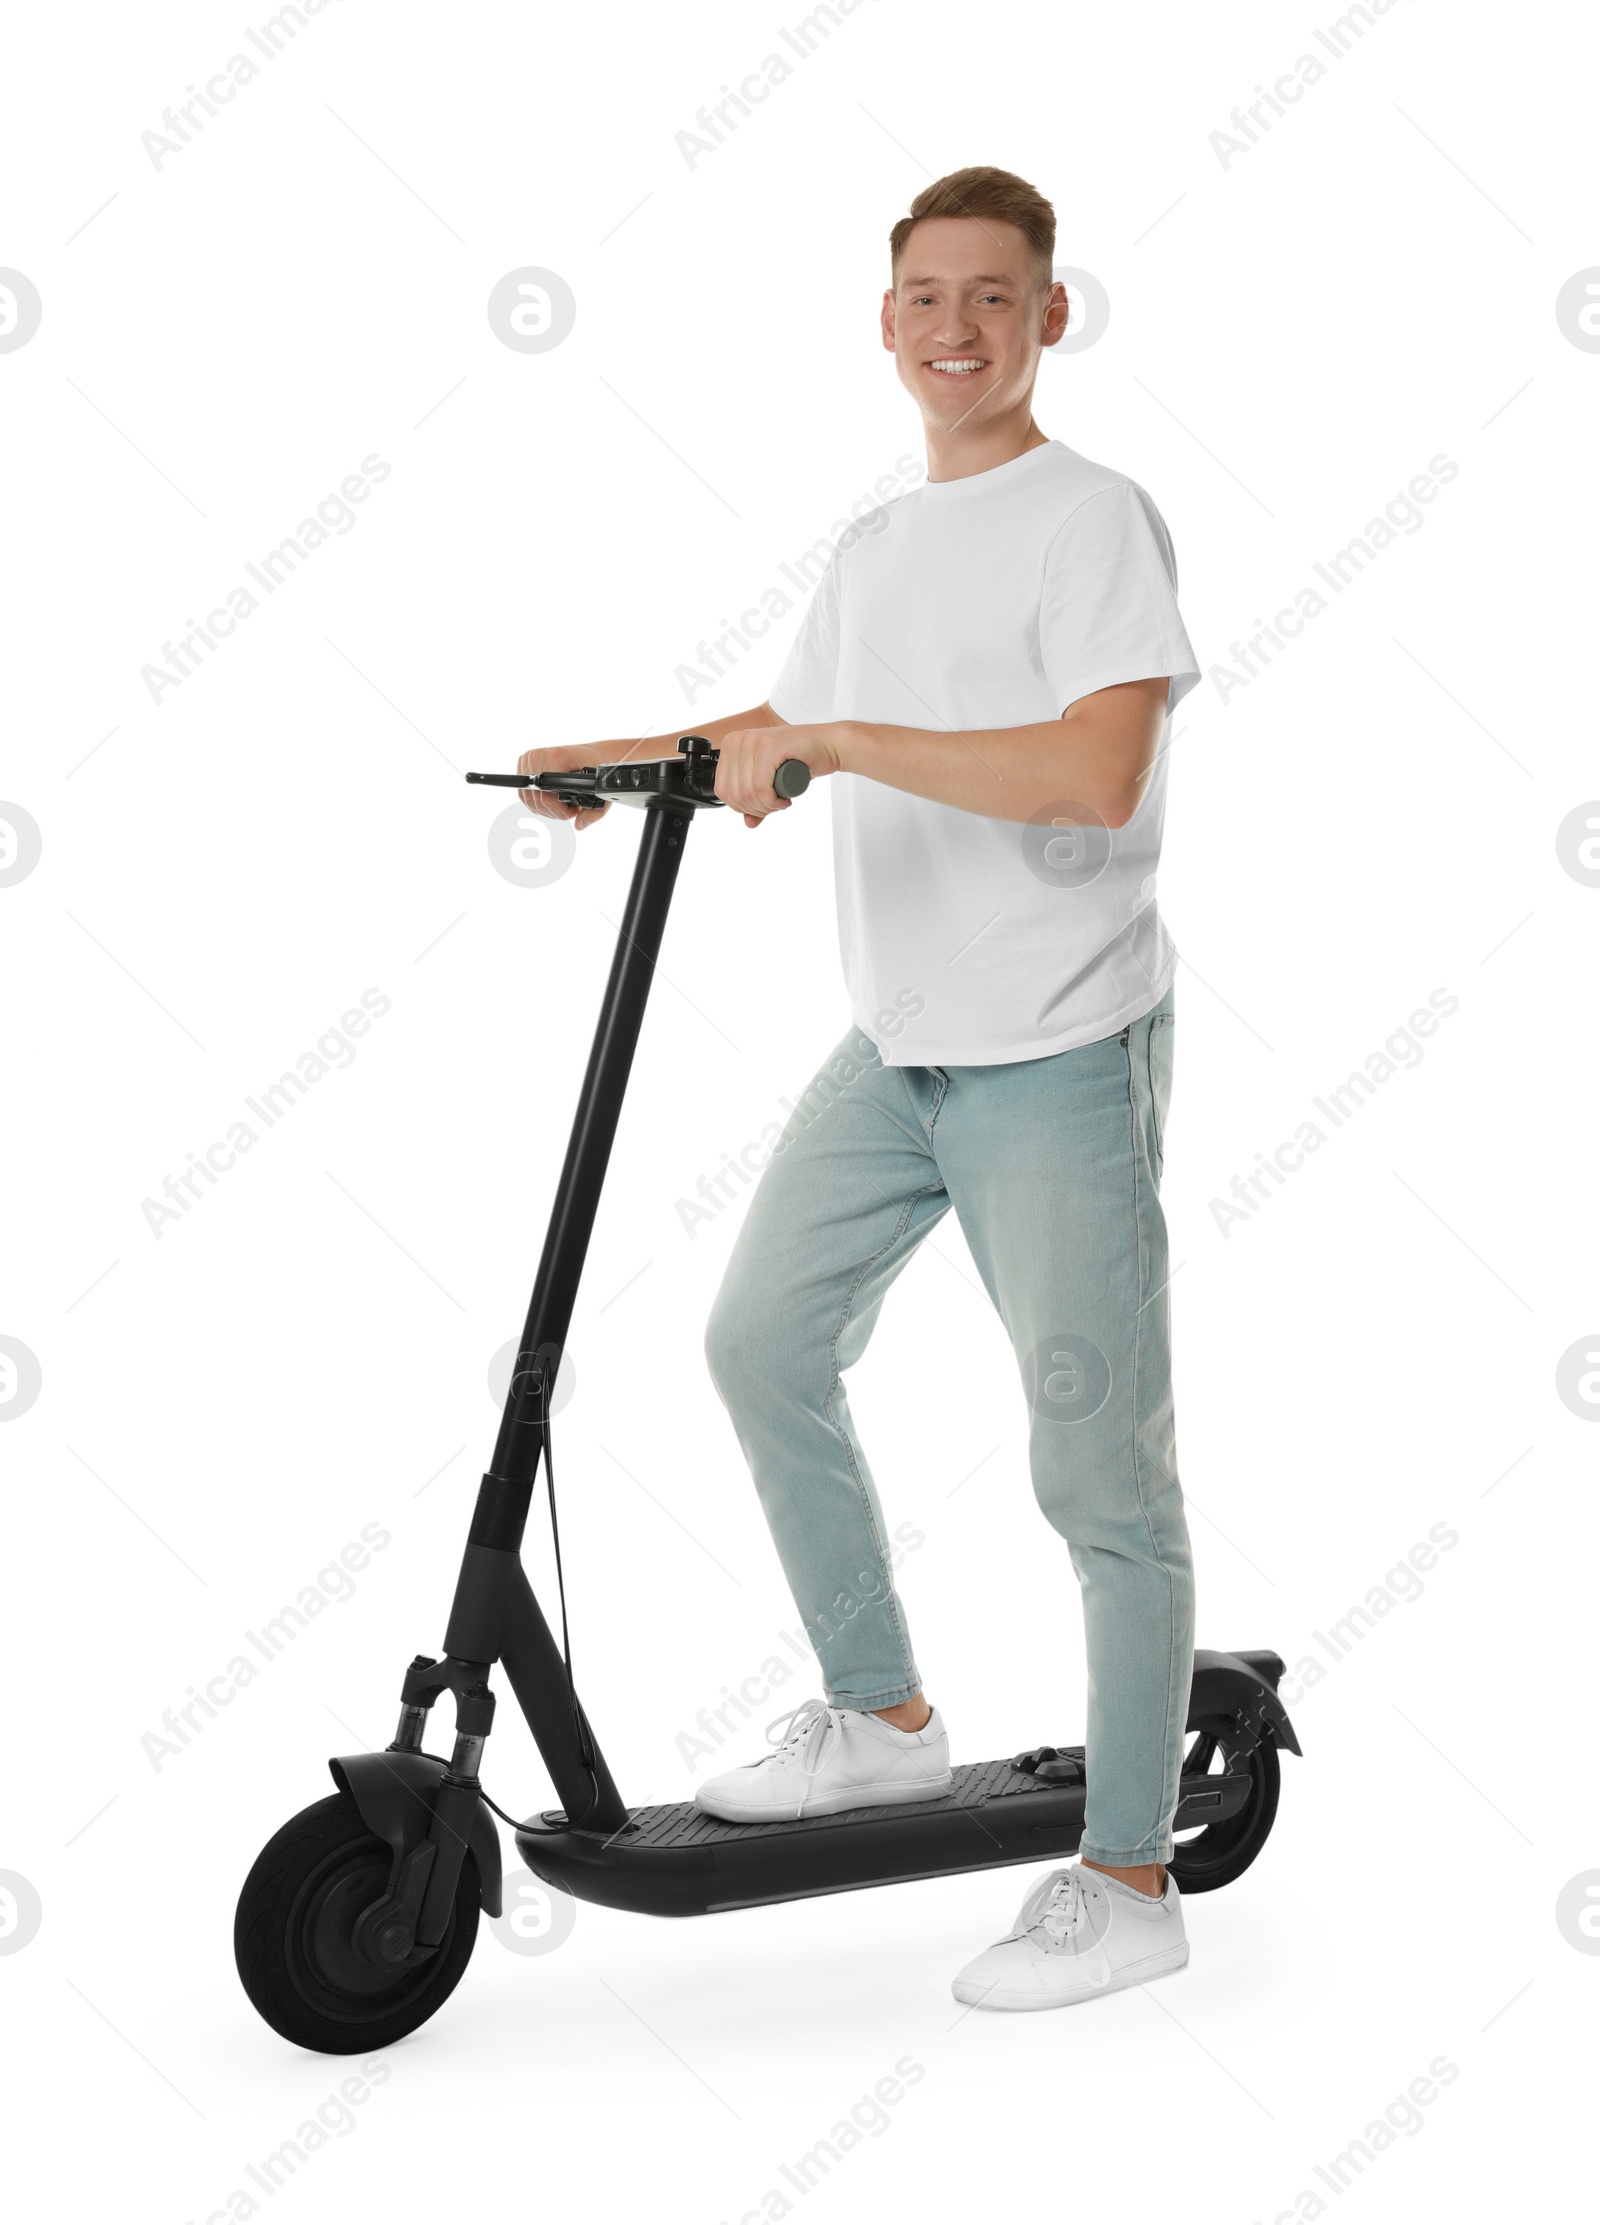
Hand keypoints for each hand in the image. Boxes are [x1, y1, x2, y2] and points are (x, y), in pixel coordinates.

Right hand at [517, 743, 612, 830]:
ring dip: (546, 808)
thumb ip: (595, 811)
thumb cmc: (597, 768)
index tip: (575, 810)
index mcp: (555, 757)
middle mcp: (538, 755)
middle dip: (555, 811)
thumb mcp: (601, 789)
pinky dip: (538, 802)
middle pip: (537, 800)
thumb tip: (579, 825)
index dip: (561, 810)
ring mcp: (529, 758)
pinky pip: (524, 794)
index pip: (546, 796)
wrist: (592, 753)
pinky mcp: (524, 763)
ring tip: (565, 804)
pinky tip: (554, 799)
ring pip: (529, 799)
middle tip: (572, 808)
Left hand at [714, 724, 844, 826]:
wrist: (828, 745)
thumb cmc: (800, 759)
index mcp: (731, 745)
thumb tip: (748, 823)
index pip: (722, 790)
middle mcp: (738, 740)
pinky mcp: (769, 746)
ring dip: (767, 807)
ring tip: (781, 802)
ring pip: (748, 793)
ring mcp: (753, 741)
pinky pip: (761, 788)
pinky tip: (784, 799)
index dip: (742, 807)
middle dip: (756, 809)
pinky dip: (773, 802)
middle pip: (734, 793)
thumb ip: (757, 801)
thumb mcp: (771, 781)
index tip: (763, 806)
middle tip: (775, 806)